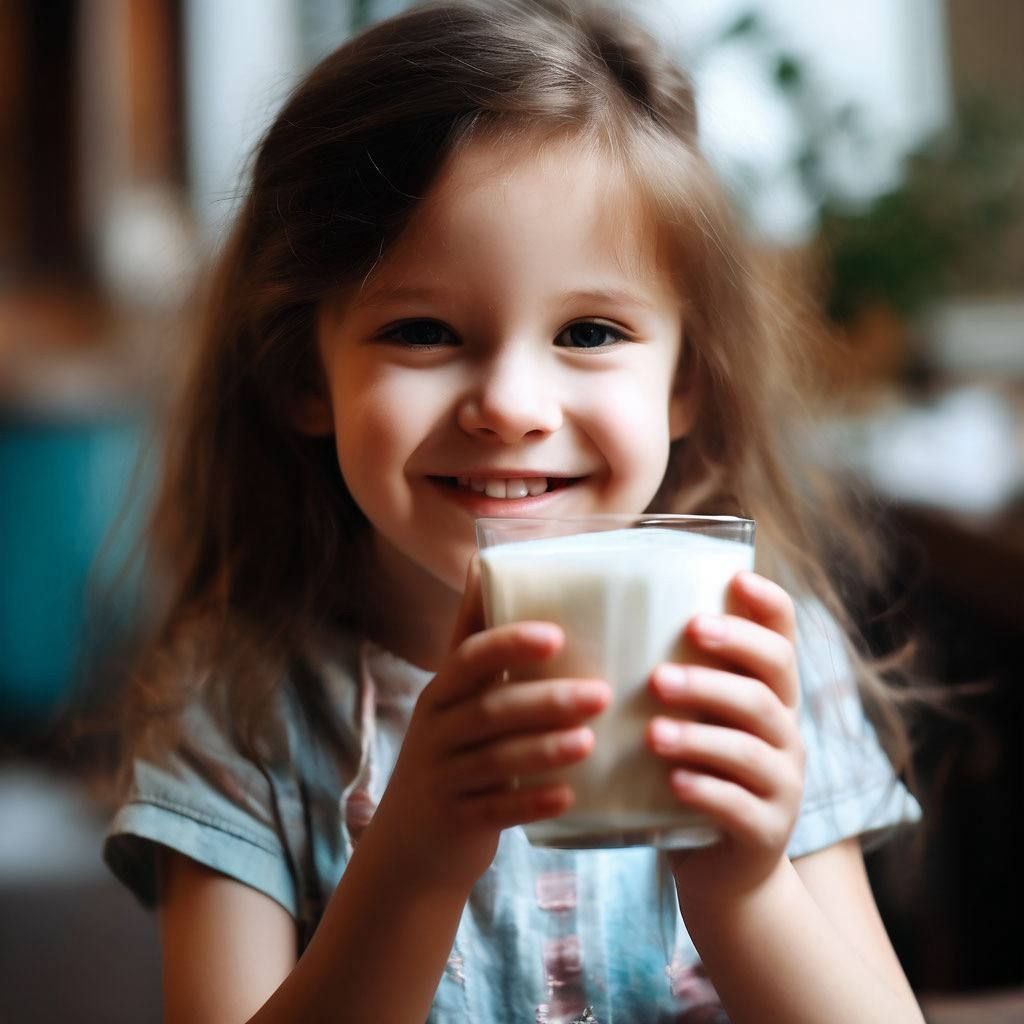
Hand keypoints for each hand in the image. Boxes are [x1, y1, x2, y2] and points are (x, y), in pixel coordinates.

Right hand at [368, 558, 611, 892]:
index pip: (469, 657)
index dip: (509, 644)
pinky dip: (531, 803)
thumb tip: (482, 564)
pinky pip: (496, 810)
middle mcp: (437, 730)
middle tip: (602, 694)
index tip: (555, 635)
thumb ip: (475, 643)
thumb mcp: (452, 699)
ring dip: (545, 749)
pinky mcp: (456, 820)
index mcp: (442, 692)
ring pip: (496, 760)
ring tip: (589, 741)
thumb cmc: (450, 754)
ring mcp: (443, 777)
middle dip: (547, 699)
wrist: (408, 844)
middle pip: (491, 709)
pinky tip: (567, 797)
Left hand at [645, 571, 804, 899]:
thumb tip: (608, 619)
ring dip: (699, 735)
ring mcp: (783, 784)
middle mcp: (785, 732)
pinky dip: (705, 791)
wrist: (724, 869)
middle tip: (662, 670)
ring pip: (749, 748)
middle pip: (767, 686)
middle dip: (719, 669)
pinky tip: (672, 782)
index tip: (735, 579)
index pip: (784, 639)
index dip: (767, 607)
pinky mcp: (766, 831)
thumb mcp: (696, 721)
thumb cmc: (696, 774)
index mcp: (770, 695)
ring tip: (652, 732)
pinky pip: (739, 806)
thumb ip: (677, 677)